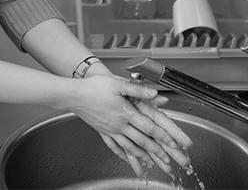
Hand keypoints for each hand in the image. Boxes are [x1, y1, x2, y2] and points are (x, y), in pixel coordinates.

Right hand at [66, 75, 192, 175]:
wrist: (74, 95)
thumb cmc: (94, 88)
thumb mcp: (118, 84)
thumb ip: (138, 90)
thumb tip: (155, 93)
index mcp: (126, 113)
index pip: (149, 128)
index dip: (162, 136)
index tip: (173, 144)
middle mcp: (119, 125)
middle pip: (142, 141)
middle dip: (156, 152)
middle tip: (167, 161)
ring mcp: (111, 130)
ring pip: (129, 147)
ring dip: (142, 156)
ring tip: (151, 163)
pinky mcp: (103, 131)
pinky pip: (114, 146)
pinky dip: (122, 154)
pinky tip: (126, 158)